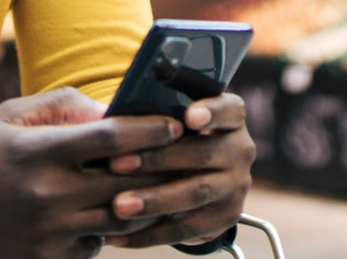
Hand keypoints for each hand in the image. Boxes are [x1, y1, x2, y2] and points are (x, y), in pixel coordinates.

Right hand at [0, 88, 182, 258]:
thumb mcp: (6, 117)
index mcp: (38, 152)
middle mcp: (46, 195)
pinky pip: (92, 247)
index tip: (174, 124)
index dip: (150, 130)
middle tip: (181, 157)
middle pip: (126, 185)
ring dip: (136, 203)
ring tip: (150, 186)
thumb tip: (107, 110)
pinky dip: (102, 231)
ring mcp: (45, 233)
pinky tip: (101, 215)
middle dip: (158, 170)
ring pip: (116, 222)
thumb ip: (59, 107)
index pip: (112, 139)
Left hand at [99, 94, 253, 249]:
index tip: (188, 116)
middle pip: (203, 153)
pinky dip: (151, 234)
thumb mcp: (174, 119)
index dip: (211, 112)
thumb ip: (155, 116)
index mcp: (231, 117)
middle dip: (157, 159)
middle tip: (116, 164)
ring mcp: (237, 185)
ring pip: (196, 193)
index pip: (228, 109)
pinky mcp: (226, 217)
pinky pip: (188, 228)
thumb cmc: (174, 139)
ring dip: (154, 200)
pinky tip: (121, 236)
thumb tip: (106, 115)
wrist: (199, 180)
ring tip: (119, 206)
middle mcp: (240, 149)